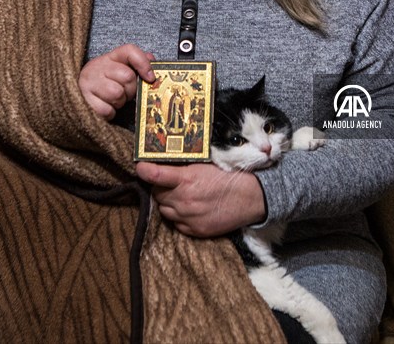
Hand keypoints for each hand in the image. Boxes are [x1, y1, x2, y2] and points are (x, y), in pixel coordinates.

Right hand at [79, 44, 155, 119]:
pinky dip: (110, 113)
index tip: (150, 78)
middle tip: (125, 93)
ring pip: (117, 93)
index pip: (129, 51)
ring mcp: (88, 82)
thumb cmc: (105, 84)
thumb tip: (152, 60)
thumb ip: (137, 64)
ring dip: (120, 102)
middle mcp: (97, 66)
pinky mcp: (84, 99)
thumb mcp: (120, 70)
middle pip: (127, 76)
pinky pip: (107, 110)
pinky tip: (105, 107)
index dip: (143, 64)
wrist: (78, 95)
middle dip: (131, 90)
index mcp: (110, 57)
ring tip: (113, 100)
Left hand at [135, 162, 266, 236]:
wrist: (252, 198)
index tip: (141, 167)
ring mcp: (189, 217)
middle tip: (170, 181)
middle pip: (157, 194)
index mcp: (186, 179)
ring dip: (168, 202)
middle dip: (160, 187)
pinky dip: (178, 216)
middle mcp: (184, 200)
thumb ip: (184, 167)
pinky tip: (189, 208)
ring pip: (163, 210)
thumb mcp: (206, 164)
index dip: (144, 170)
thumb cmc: (230, 176)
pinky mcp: (195, 230)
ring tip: (181, 195)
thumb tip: (166, 163)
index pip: (154, 175)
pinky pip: (176, 224)